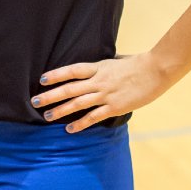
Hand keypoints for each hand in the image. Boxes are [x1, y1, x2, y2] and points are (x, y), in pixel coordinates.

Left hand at [30, 53, 168, 132]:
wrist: (155, 70)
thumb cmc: (137, 64)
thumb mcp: (115, 61)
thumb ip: (103, 66)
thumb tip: (96, 67)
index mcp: (98, 67)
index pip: (72, 70)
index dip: (56, 74)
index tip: (42, 79)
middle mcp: (98, 80)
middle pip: (70, 88)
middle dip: (51, 95)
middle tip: (35, 100)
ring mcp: (106, 94)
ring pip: (78, 103)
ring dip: (61, 110)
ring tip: (47, 116)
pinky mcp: (114, 107)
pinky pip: (94, 117)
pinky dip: (80, 123)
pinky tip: (69, 129)